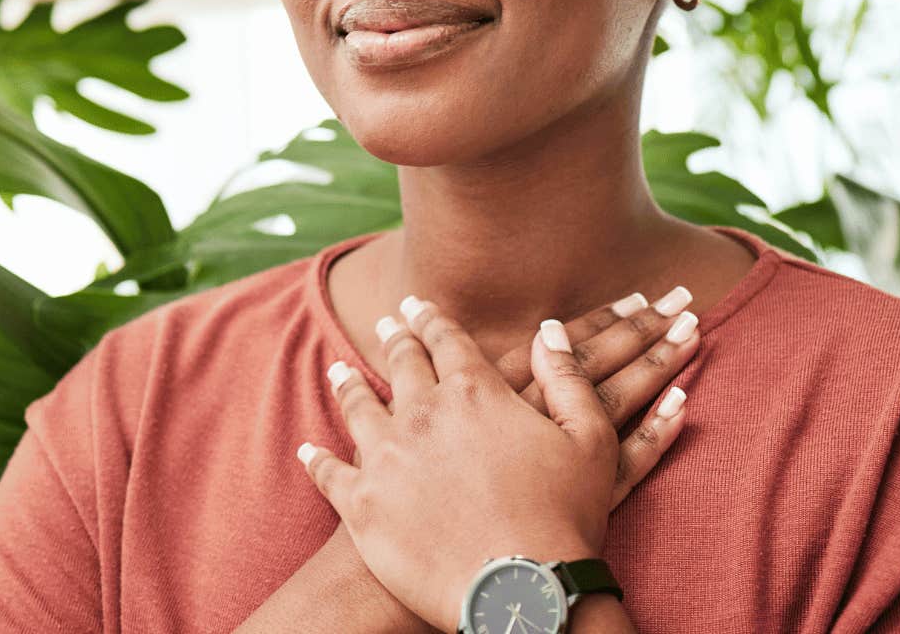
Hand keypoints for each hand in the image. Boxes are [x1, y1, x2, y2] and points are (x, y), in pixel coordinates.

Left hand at [297, 296, 691, 629]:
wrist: (520, 593)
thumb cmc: (565, 519)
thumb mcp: (590, 440)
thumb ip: (568, 378)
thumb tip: (548, 330)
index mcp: (475, 392)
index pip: (447, 341)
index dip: (432, 320)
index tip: (419, 305)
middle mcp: (423, 414)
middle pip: (401, 364)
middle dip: (395, 339)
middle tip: (387, 324)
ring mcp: (386, 458)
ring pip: (358, 408)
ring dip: (349, 386)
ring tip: (340, 372)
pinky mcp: (362, 505)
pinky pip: (330, 474)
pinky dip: (317, 461)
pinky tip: (309, 451)